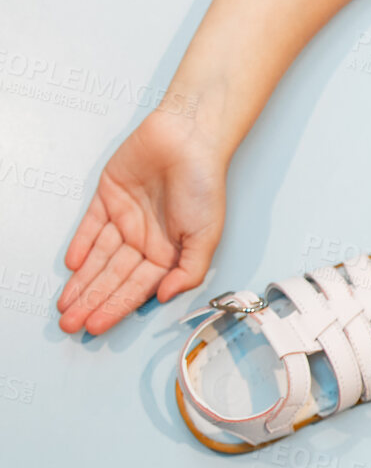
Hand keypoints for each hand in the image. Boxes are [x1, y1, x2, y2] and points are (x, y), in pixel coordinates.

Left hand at [57, 109, 227, 334]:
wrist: (188, 140)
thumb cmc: (204, 185)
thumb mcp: (208, 237)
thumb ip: (189, 271)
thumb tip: (165, 297)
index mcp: (170, 253)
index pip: (137, 288)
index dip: (116, 308)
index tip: (96, 327)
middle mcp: (146, 240)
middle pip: (113, 278)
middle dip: (92, 302)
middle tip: (71, 325)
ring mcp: (126, 220)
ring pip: (98, 259)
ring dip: (81, 281)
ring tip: (65, 305)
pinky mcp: (109, 197)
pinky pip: (90, 227)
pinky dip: (81, 245)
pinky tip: (72, 266)